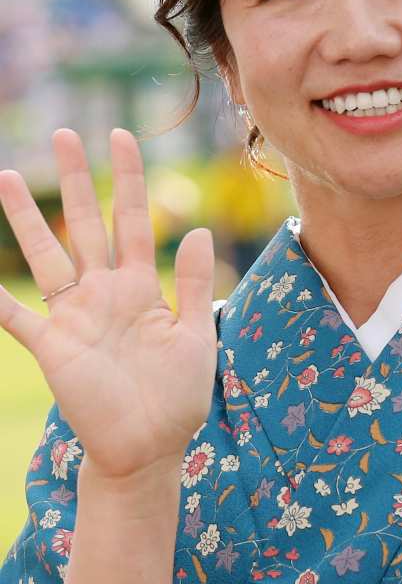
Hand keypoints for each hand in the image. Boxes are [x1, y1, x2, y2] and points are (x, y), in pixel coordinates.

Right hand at [0, 129, 216, 481]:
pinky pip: (17, 317)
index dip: (128, 179)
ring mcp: (75, 316)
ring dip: (27, 219)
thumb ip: (196, 284)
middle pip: (85, 224)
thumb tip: (200, 230)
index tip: (122, 136)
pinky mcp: (53, 347)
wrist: (150, 449)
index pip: (134, 220)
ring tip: (8, 177)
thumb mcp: (197, 336)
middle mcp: (104, 292)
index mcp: (142, 286)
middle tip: (65, 134)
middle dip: (76, 180)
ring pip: (46, 255)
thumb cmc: (177, 396)